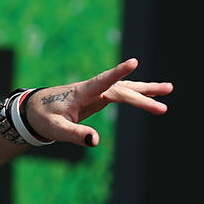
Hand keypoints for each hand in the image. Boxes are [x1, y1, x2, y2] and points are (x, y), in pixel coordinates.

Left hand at [25, 58, 172, 146]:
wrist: (35, 109)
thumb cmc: (44, 118)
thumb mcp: (57, 130)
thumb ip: (75, 134)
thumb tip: (94, 142)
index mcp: (81, 93)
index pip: (102, 81)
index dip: (117, 72)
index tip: (133, 62)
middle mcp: (92, 89)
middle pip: (121, 90)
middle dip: (142, 97)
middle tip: (163, 106)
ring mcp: (96, 92)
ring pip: (125, 89)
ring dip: (145, 90)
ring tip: (168, 89)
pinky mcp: (98, 97)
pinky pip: (121, 94)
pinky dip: (136, 95)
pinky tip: (151, 96)